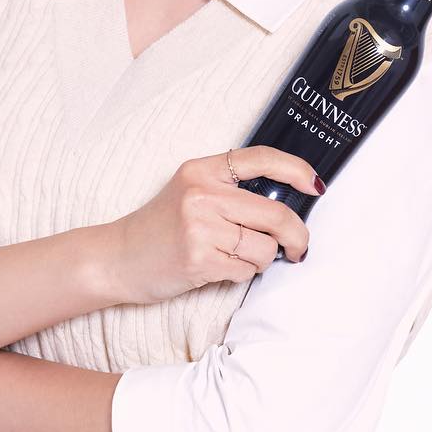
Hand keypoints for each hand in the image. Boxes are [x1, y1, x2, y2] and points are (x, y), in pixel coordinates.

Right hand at [107, 145, 318, 305]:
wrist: (117, 258)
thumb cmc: (160, 228)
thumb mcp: (191, 193)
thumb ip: (231, 190)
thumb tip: (290, 200)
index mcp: (202, 170)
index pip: (261, 159)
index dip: (296, 170)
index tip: (315, 186)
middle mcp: (202, 194)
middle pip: (276, 213)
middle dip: (296, 236)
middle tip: (298, 248)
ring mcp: (200, 226)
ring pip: (265, 247)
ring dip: (261, 259)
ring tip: (235, 258)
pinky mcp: (199, 259)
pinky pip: (247, 269)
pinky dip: (242, 273)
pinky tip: (220, 268)